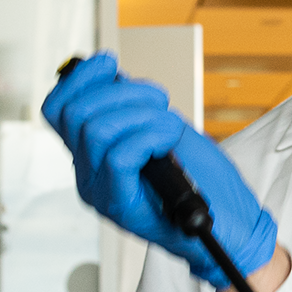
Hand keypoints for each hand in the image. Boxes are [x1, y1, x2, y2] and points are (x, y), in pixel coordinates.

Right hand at [43, 51, 277, 288]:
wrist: (233, 228)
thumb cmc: (206, 181)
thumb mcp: (166, 131)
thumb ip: (135, 110)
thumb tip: (113, 78)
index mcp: (93, 156)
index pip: (57, 110)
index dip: (80, 79)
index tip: (110, 63)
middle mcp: (89, 175)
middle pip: (76, 113)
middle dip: (124, 92)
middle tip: (160, 103)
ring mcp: (102, 193)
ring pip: (97, 130)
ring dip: (143, 114)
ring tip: (170, 127)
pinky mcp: (123, 206)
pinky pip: (120, 156)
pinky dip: (151, 136)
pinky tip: (170, 143)